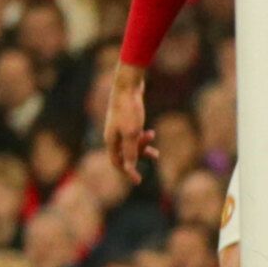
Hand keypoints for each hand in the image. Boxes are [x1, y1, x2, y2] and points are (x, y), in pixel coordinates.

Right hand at [104, 63, 154, 183]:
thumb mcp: (132, 133)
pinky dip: (142, 138)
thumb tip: (128, 169)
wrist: (127, 85)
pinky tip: (151, 133)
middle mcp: (112, 134)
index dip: (127, 173)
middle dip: (138, 157)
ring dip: (143, 148)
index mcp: (111, 140)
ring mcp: (118, 126)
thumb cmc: (129, 109)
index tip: (138, 181)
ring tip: (156, 151)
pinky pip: (133, 135)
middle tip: (155, 155)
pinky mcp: (125, 119)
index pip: (116, 162)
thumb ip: (130, 151)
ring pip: (130, 144)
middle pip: (124, 154)